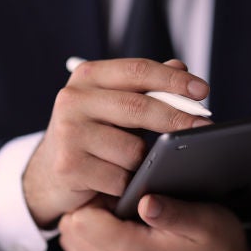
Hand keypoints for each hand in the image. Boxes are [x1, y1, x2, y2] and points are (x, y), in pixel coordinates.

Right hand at [23, 58, 212, 227]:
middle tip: (202, 127)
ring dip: (144, 161)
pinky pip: (120, 178)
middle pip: (139, 107)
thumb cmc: (92, 134)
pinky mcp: (69, 166)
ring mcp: (68, 133)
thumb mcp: (114, 104)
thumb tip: (181, 66)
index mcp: (87, 77)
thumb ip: (145, 86)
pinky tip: (118, 181)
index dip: (174, 80)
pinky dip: (127, 184)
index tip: (202, 92)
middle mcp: (72, 100)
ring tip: (134, 163)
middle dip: (177, 118)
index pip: (138, 70)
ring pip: (133, 149)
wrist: (47, 173)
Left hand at [59, 194, 249, 250]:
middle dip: (86, 210)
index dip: (93, 198)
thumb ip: (173, 212)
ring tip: (114, 216)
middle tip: (114, 201)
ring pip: (71, 248)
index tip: (114, 191)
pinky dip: (87, 246)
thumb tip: (146, 200)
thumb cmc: (219, 250)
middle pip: (70, 233)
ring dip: (85, 228)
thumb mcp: (206, 221)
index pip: (81, 220)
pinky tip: (112, 234)